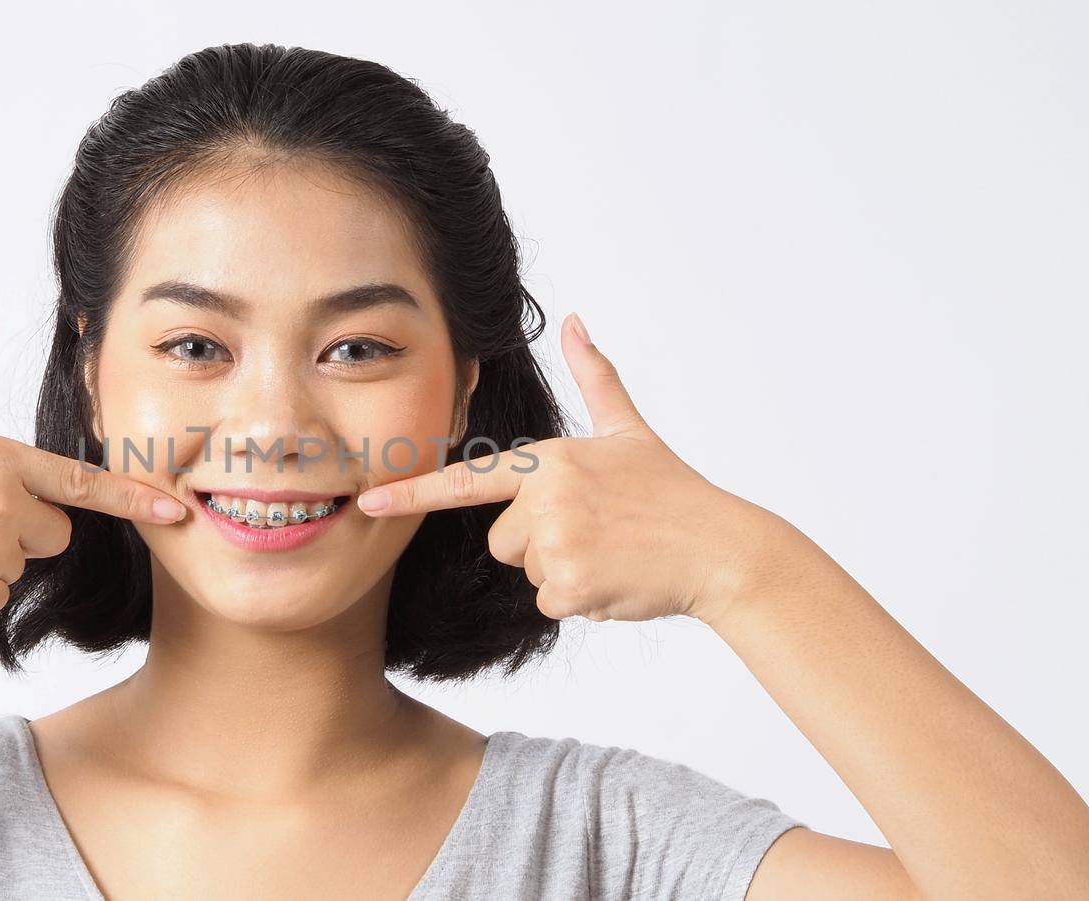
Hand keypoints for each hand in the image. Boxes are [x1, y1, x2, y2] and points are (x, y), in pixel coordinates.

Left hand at [354, 313, 781, 625]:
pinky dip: (578, 599)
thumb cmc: (671, 492)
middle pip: (501, 542)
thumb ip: (593, 377)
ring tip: (609, 552)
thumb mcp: (628, 430)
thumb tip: (575, 321)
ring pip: (525, 572)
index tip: (368, 502)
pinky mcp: (570, 587)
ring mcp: (556, 544)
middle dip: (538, 545)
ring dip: (561, 572)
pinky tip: (614, 578)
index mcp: (550, 460)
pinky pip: (547, 602)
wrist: (720, 550)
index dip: (412, 493)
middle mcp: (546, 499)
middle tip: (594, 532)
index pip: (467, 480)